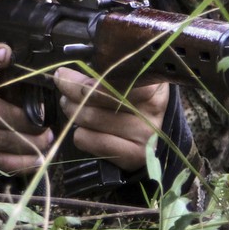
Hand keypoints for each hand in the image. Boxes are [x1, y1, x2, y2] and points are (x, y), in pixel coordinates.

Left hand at [54, 67, 168, 171]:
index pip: (111, 81)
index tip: (65, 75)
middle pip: (97, 99)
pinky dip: (79, 133)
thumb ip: (109, 73)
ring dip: (72, 111)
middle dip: (71, 91)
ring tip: (70, 105)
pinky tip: (82, 128)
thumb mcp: (135, 79)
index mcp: (153, 85)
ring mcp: (144, 136)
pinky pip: (90, 141)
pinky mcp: (133, 156)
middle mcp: (152, 111)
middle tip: (63, 86)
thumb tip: (71, 74)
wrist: (165, 132)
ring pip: (89, 119)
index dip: (83, 79)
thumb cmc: (143, 99)